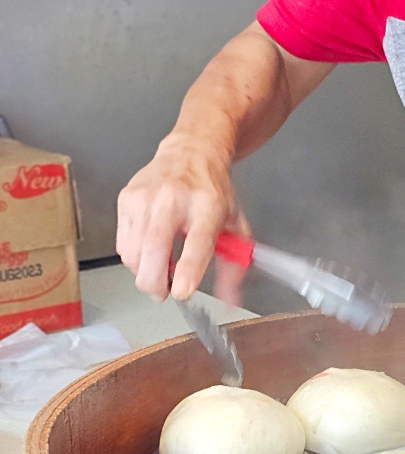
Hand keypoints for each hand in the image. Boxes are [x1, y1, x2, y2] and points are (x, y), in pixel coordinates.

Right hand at [116, 135, 248, 303]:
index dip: (188, 269)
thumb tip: (230, 300)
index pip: (197, 240)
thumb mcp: (234, 225)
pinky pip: (122, 244)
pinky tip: (150, 252)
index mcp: (208, 205)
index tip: (182, 291)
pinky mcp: (126, 199)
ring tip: (162, 269)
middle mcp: (174, 199)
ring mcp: (145, 198)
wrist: (190, 153)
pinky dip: (135, 258)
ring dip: (145, 273)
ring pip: (133, 252)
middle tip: (165, 293)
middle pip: (154, 248)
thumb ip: (234, 264)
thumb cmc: (211, 192)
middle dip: (155, 282)